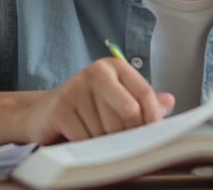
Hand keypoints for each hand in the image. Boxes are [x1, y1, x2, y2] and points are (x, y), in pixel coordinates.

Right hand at [20, 58, 174, 143]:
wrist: (43, 113)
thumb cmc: (87, 108)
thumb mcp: (117, 100)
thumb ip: (143, 101)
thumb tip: (169, 102)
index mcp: (114, 67)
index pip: (144, 92)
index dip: (153, 115)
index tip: (155, 131)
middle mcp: (96, 71)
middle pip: (128, 114)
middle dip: (125, 132)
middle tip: (115, 136)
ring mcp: (76, 87)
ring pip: (106, 128)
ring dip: (103, 140)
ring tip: (93, 133)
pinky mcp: (60, 107)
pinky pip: (85, 137)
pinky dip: (85, 145)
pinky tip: (79, 137)